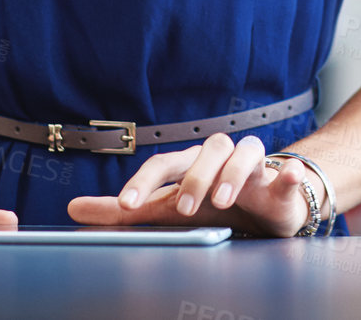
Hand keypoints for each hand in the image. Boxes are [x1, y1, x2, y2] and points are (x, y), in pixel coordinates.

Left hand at [66, 133, 314, 236]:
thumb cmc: (210, 206)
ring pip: (248, 151)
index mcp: (191, 164)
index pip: (165, 163)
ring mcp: (255, 169)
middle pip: (210, 148)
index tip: (128, 207)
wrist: (264, 210)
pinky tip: (286, 176)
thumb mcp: (164, 211)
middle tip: (183, 209)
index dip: (144, 181)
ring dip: (234, 172)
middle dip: (194, 177)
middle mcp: (223, 159)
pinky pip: (289, 173)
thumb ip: (120, 212)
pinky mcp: (282, 186)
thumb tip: (71, 209)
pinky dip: (288, 174)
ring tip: (224, 200)